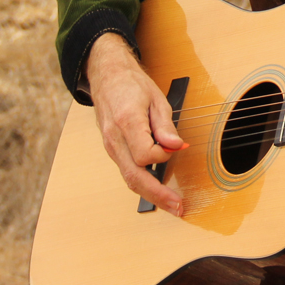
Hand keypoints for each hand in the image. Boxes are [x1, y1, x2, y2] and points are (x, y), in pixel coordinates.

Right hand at [87, 33, 187, 215]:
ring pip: (129, 178)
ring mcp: (111, 147)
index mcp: (126, 121)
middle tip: (178, 207)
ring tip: (172, 205)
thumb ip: (165, 125)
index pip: (144, 154)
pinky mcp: (113, 150)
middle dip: (157, 195)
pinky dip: (143, 183)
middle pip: (134, 176)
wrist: (107, 77)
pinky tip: (159, 190)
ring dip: (151, 195)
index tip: (175, 147)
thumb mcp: (156, 98)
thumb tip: (176, 146)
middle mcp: (114, 139)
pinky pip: (128, 171)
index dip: (163, 156)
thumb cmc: (132, 84)